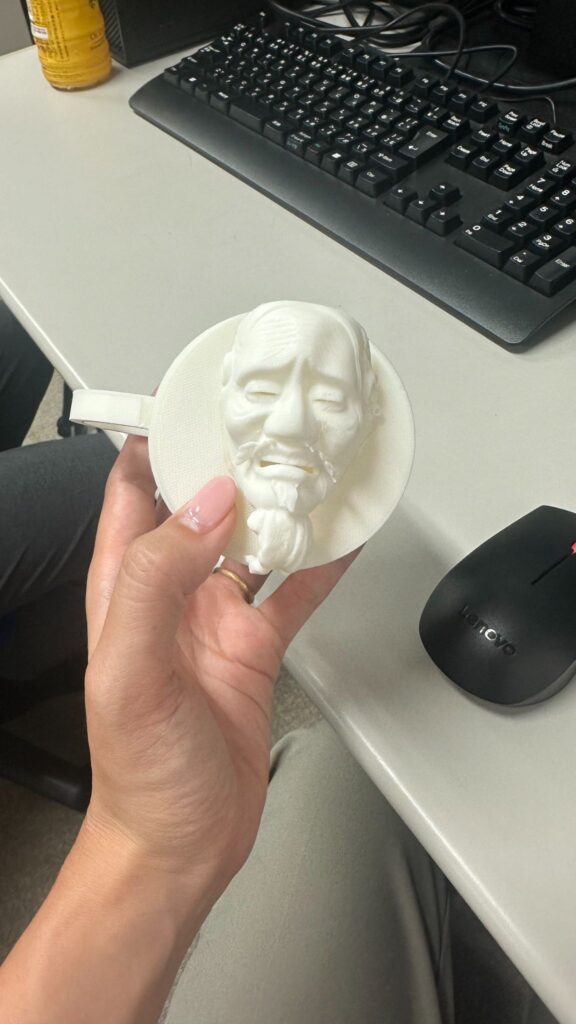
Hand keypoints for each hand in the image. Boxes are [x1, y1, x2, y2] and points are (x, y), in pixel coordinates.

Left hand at [83, 436, 358, 901]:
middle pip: (198, 508)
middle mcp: (169, 595)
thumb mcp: (130, 670)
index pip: (130, 494)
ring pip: (250, 543)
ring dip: (276, 511)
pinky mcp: (254, 648)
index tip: (183, 405)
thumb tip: (204, 507)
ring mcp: (213, 619)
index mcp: (124, 588)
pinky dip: (316, 566)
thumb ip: (157, 581)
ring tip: (308, 473)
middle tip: (262, 428)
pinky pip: (290, 593)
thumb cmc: (140, 772)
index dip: (150, 445)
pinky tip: (340, 543)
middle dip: (225, 466)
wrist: (180, 842)